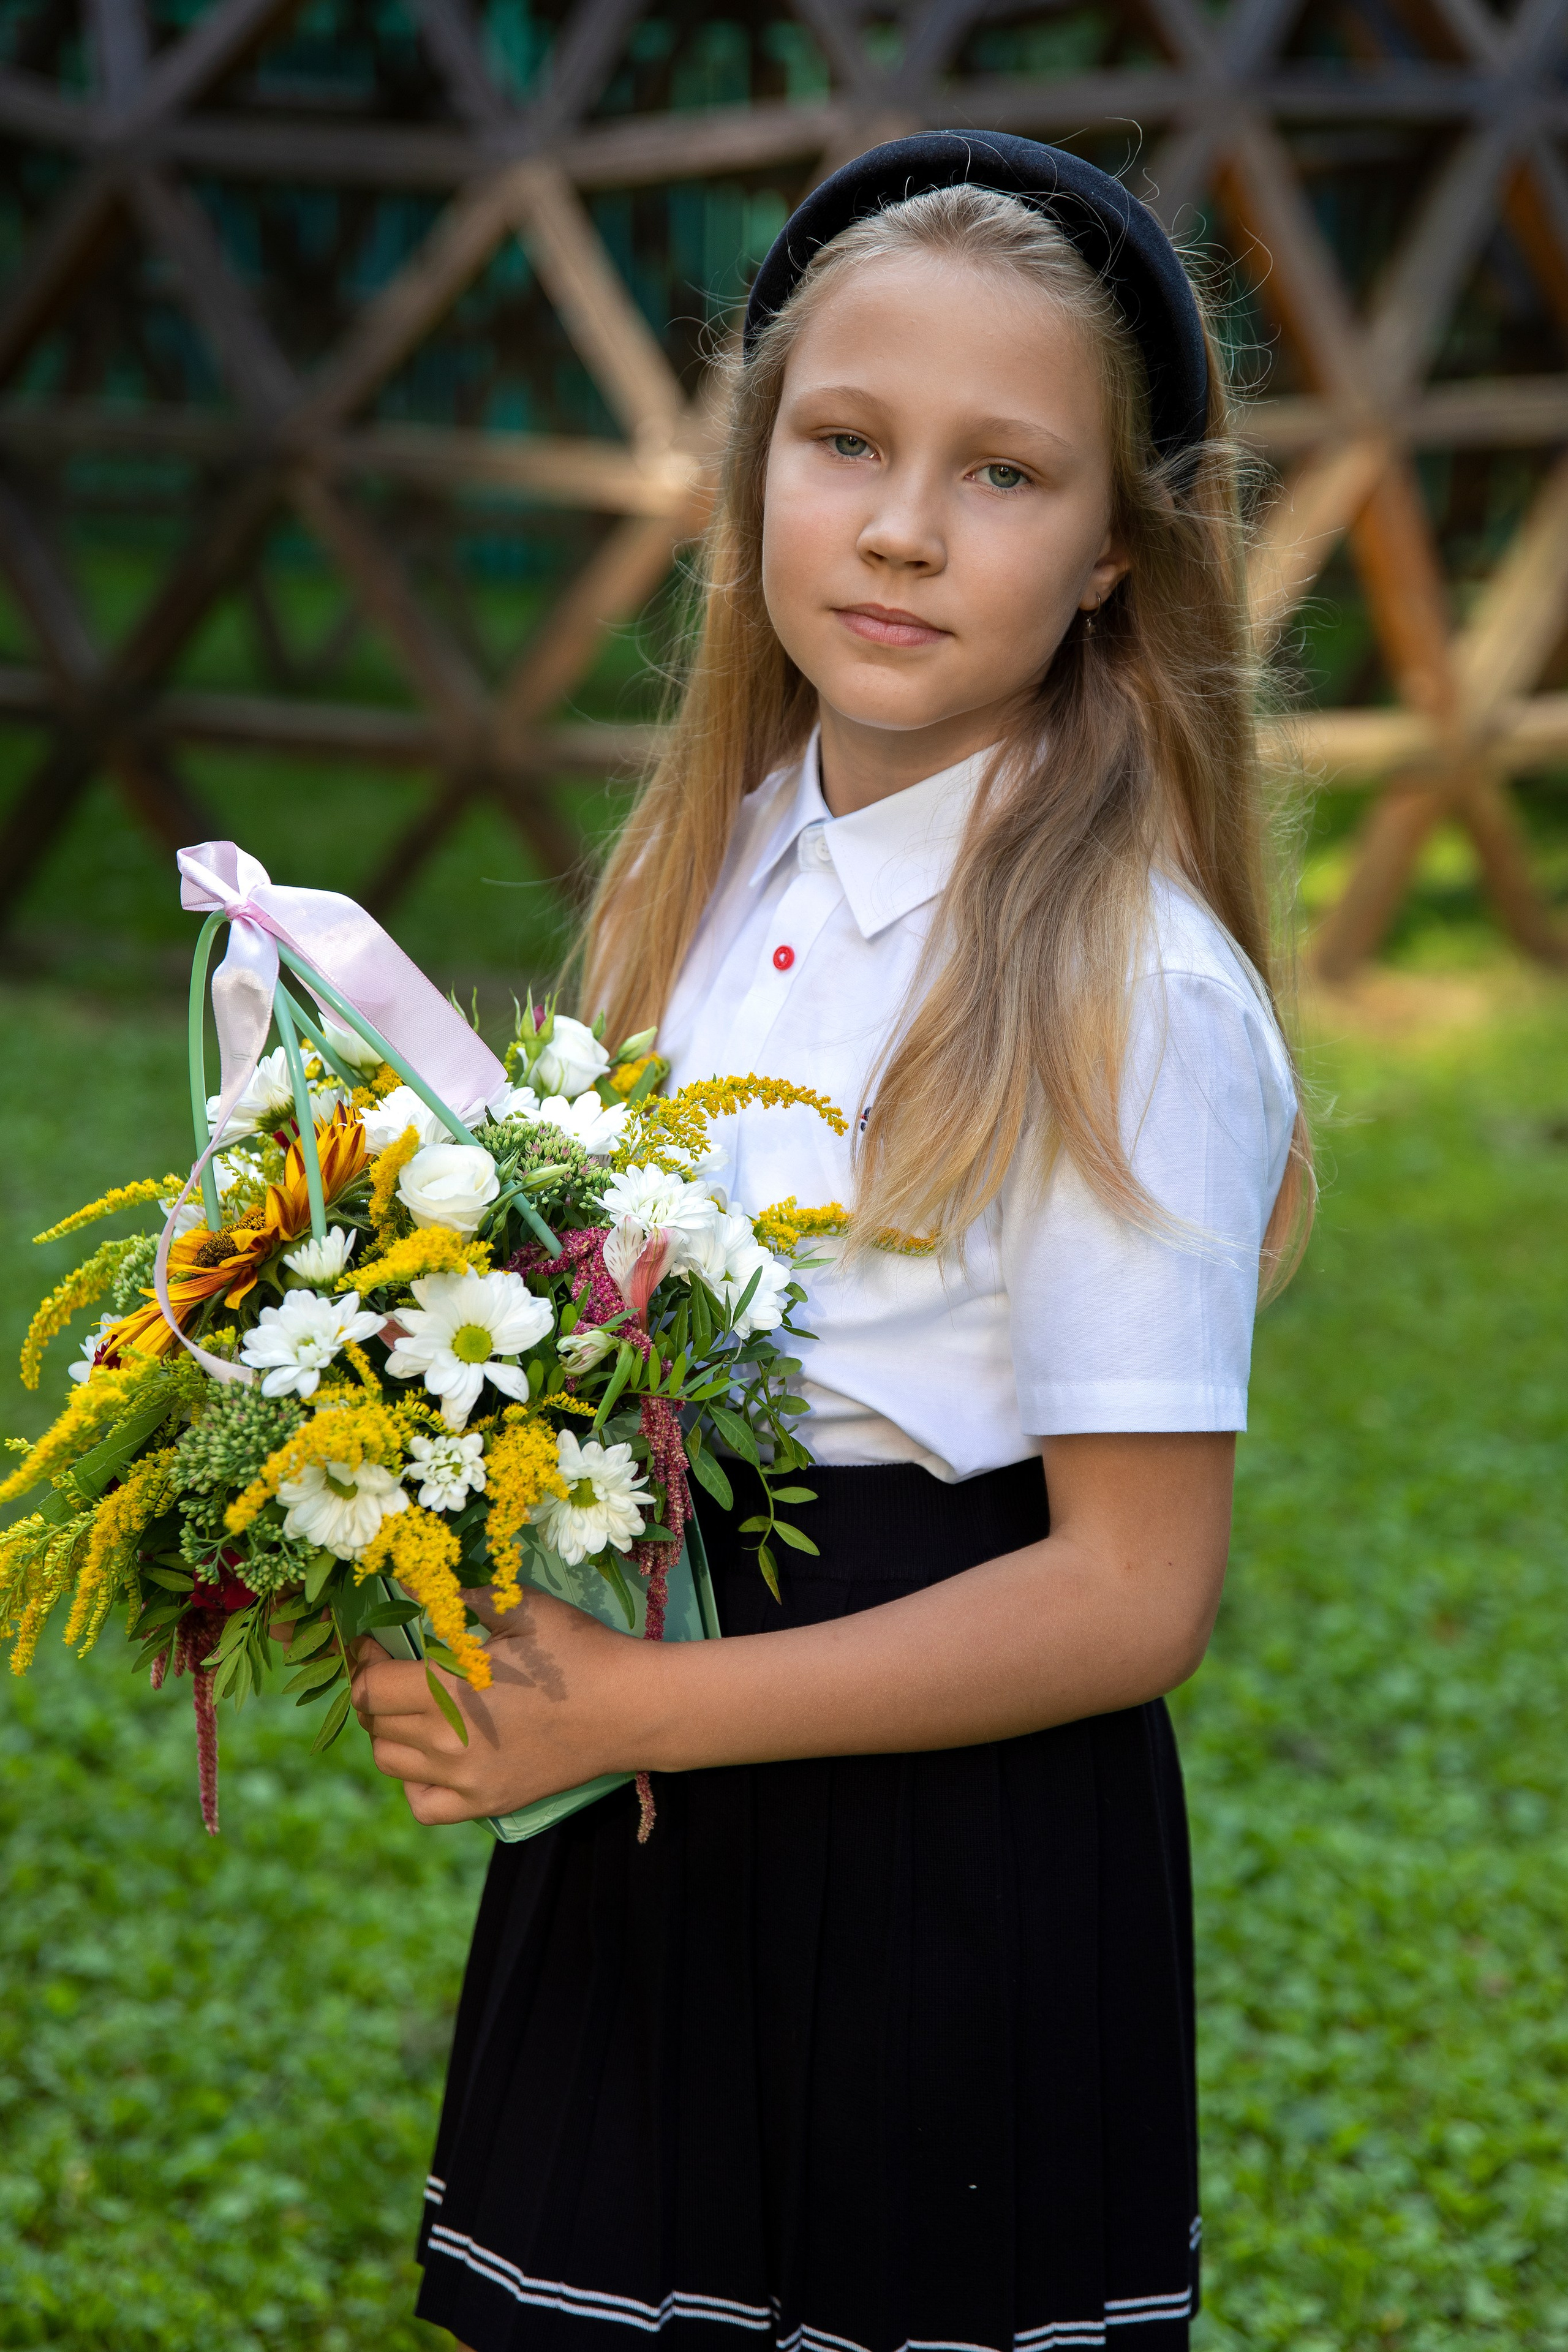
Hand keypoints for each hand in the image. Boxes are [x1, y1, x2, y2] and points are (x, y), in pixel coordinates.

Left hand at [348, 1586, 643, 1825]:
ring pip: (390, 1763)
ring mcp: (466, 1779)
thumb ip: (457, 1597)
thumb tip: (405, 1576)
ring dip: (390, 1733)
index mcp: (448, 1690)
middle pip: (375, 1725)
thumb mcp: (520, 1609)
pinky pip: (423, 1805)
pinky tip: (432, 1758)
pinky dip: (414, 1784)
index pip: (369, 1688)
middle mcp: (447, 1742)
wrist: (629, 1708)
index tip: (377, 1642)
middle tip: (394, 1669)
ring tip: (412, 1708)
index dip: (364, 1661)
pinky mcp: (486, 1802)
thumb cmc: (577, 1650)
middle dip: (373, 1693)